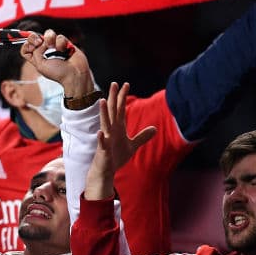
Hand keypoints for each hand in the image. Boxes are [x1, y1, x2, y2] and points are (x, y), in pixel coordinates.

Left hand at [19, 28, 93, 97]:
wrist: (75, 74)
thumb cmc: (58, 73)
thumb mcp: (40, 65)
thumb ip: (36, 52)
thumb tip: (41, 42)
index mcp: (36, 59)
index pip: (26, 48)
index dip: (26, 45)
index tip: (31, 46)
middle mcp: (44, 52)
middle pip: (34, 38)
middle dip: (34, 37)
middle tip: (38, 42)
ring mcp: (54, 47)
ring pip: (48, 34)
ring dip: (50, 39)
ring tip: (53, 48)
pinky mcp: (65, 43)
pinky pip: (60, 37)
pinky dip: (61, 43)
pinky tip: (64, 51)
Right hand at [85, 82, 156, 199]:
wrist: (106, 171)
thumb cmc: (116, 157)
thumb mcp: (133, 146)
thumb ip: (142, 136)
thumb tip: (155, 129)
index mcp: (118, 128)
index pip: (121, 109)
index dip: (123, 97)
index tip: (126, 84)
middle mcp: (111, 130)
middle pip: (112, 111)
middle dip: (114, 98)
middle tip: (114, 83)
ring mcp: (105, 139)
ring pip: (105, 123)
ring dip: (104, 113)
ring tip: (103, 101)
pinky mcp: (103, 150)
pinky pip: (101, 143)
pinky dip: (101, 138)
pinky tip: (100, 132)